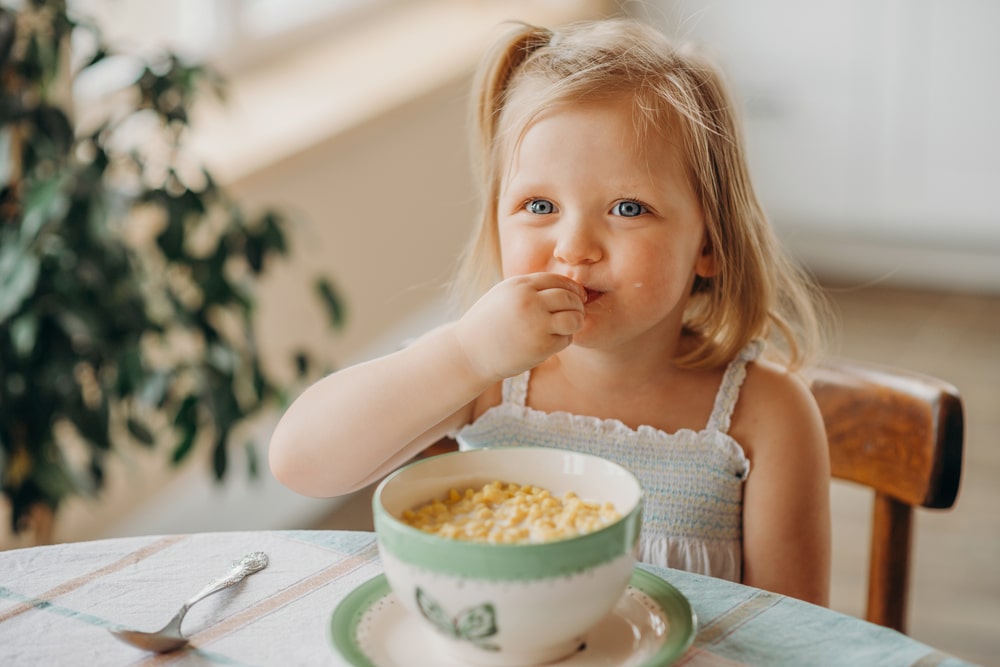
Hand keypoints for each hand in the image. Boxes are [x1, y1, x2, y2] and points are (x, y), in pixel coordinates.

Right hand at [455, 273, 585, 381]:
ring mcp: (536, 324)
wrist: (469, 353)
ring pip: (574, 318)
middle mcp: (529, 301)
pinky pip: (565, 339)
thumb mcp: (504, 295)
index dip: (572, 289)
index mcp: (519, 285)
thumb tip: (565, 288)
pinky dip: (564, 339)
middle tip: (574, 313)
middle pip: (569, 298)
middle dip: (577, 306)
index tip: (576, 297)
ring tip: (567, 327)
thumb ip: (530, 289)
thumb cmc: (487, 324)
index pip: (558, 280)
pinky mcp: (540, 346)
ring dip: (576, 322)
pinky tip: (551, 341)